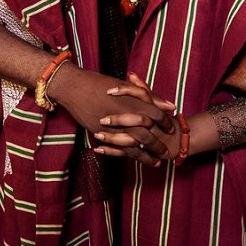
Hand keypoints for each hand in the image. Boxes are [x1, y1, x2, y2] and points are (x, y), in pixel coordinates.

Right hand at [48, 67, 175, 163]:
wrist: (74, 87)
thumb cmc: (99, 83)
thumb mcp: (124, 85)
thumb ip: (147, 95)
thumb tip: (168, 105)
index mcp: (132, 101)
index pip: (155, 114)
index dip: (165, 122)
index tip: (170, 127)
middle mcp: (124, 115)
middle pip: (147, 134)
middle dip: (158, 144)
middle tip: (166, 151)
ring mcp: (112, 126)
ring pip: (134, 146)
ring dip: (146, 156)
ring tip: (156, 162)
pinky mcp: (101, 134)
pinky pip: (119, 149)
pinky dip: (128, 156)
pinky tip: (135, 160)